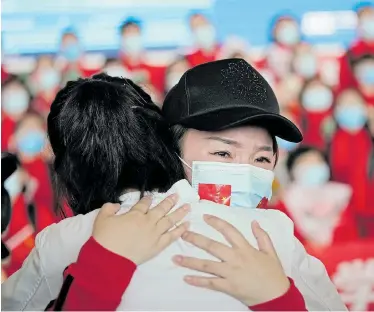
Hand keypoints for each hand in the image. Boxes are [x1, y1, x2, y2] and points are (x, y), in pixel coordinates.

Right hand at [93, 194, 189, 264]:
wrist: (110, 259)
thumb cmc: (105, 238)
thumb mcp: (102, 218)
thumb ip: (109, 208)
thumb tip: (116, 205)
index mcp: (135, 214)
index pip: (144, 204)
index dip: (148, 199)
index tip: (152, 196)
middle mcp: (148, 222)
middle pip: (162, 209)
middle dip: (170, 201)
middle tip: (177, 196)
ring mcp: (154, 233)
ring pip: (170, 220)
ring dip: (179, 213)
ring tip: (188, 207)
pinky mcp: (158, 245)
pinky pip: (172, 236)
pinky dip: (180, 230)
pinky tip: (187, 225)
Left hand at [172, 215, 289, 306]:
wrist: (276, 297)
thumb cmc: (273, 274)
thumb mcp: (271, 252)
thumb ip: (262, 236)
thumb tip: (254, 222)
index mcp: (245, 248)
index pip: (228, 230)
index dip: (216, 222)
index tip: (204, 217)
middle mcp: (235, 258)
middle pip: (211, 246)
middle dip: (195, 239)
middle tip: (182, 234)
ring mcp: (230, 273)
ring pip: (206, 265)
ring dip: (189, 261)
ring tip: (175, 258)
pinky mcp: (227, 287)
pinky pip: (210, 283)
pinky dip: (197, 281)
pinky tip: (186, 278)